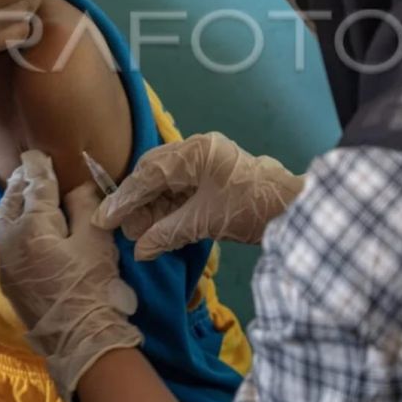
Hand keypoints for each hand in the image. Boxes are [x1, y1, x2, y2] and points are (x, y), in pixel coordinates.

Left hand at [0, 151, 142, 401]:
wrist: (80, 339)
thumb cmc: (92, 286)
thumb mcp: (95, 240)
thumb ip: (83, 206)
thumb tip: (76, 187)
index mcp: (32, 226)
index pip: (35, 187)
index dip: (38, 168)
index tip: (36, 154)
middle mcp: (10, 240)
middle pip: (12, 201)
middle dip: (21, 183)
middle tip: (29, 169)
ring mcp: (6, 262)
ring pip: (5, 221)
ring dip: (14, 202)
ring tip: (23, 190)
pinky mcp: (8, 279)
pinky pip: (6, 240)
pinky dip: (13, 224)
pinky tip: (22, 223)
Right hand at [94, 132, 302, 259]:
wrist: (297, 211)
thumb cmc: (251, 209)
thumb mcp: (205, 222)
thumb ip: (168, 233)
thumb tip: (140, 250)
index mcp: (196, 152)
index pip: (149, 174)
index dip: (124, 199)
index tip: (104, 219)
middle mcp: (198, 151)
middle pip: (154, 173)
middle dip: (136, 202)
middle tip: (119, 227)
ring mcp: (207, 163)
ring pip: (167, 183)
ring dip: (151, 208)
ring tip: (137, 233)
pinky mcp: (215, 178)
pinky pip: (182, 190)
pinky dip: (168, 209)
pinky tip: (157, 228)